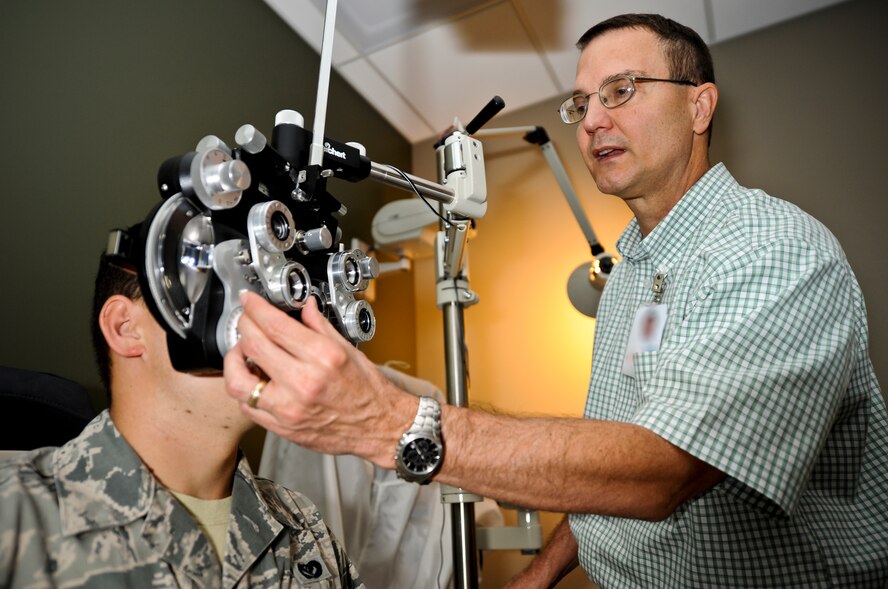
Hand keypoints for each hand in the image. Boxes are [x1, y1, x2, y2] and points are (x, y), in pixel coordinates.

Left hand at [224, 292, 414, 466]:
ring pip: (239, 380)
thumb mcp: (348, 349)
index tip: (250, 301)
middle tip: (247, 320)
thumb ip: (319, 325)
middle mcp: (303, 382)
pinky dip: (244, 389)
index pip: (274, 325)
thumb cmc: (368, 391)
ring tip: (242, 351)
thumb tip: (304, 307)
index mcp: (322, 358)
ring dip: (234, 360)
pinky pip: (247, 406)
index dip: (255, 308)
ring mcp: (289, 408)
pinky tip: (253, 378)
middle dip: (244, 325)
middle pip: (253, 345)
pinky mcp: (282, 427)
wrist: (379, 427)